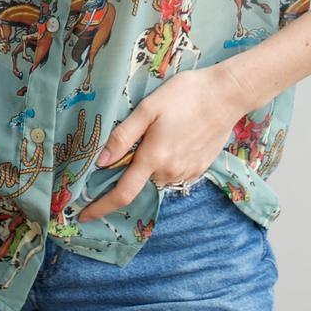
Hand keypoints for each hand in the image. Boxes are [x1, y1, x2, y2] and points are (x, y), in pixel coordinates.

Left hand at [77, 65, 245, 222]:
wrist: (226, 94)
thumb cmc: (184, 95)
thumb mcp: (148, 108)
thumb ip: (123, 136)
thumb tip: (101, 162)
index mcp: (154, 158)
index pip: (122, 194)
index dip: (101, 207)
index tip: (83, 215)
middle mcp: (170, 172)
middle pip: (139, 183)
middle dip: (127, 174)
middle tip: (127, 147)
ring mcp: (187, 173)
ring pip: (156, 177)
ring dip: (148, 166)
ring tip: (156, 134)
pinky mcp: (200, 169)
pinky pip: (173, 173)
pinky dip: (165, 163)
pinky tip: (171, 139)